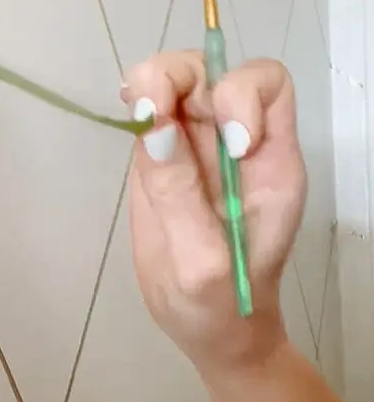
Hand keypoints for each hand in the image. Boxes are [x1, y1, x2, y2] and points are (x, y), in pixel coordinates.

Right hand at [121, 52, 306, 376]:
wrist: (212, 331)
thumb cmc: (222, 307)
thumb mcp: (203, 262)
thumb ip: (180, 194)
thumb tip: (153, 122)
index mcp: (271, 161)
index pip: (268, 86)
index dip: (240, 96)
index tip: (226, 145)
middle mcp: (238, 141)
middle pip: (215, 71)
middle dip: (180, 76)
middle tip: (150, 108)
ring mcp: (200, 145)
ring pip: (180, 79)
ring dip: (155, 83)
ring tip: (137, 113)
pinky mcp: (166, 155)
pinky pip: (155, 107)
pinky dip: (139, 100)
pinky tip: (130, 116)